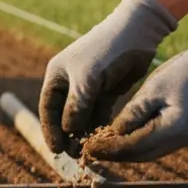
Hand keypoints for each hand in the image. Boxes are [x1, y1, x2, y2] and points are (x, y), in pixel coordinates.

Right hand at [39, 0, 177, 155]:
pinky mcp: (107, 90)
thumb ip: (76, 106)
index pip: (48, 108)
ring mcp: (88, 87)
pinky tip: (101, 140)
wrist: (138, 31)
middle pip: (63, 114)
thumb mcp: (88, 79)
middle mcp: (70, 82)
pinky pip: (98, 113)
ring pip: (82, 115)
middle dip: (67, 135)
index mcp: (57, 75)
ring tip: (88, 152)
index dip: (50, 130)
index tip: (56, 149)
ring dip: (83, 133)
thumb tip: (68, 132)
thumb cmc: (106, 50)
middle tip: (72, 156)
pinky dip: (98, 126)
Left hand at [83, 26, 187, 161]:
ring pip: (150, 152)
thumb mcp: (154, 87)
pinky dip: (140, 144)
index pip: (133, 146)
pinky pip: (159, 144)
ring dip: (126, 151)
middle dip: (115, 155)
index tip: (87, 148)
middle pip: (141, 155)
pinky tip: (124, 138)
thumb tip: (114, 131)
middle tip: (89, 151)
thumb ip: (133, 112)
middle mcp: (182, 140)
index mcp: (174, 129)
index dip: (108, 149)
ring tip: (102, 146)